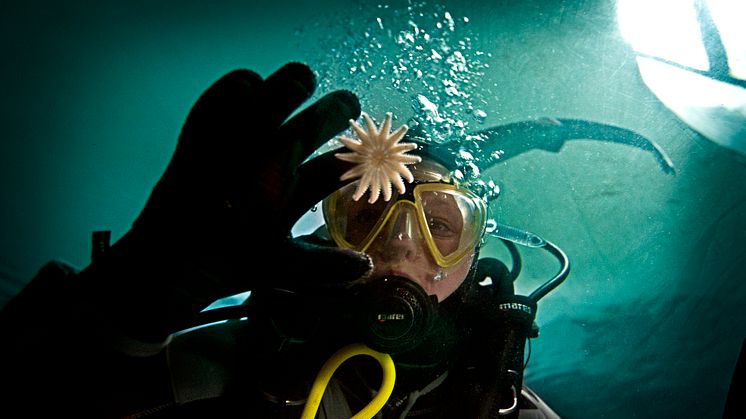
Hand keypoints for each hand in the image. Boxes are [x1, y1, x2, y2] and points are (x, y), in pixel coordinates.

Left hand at [81, 63, 370, 340]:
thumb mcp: (280, 267)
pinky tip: (253, 91)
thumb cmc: (226, 264)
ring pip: (276, 89)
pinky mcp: (202, 129)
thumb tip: (366, 266)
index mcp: (283, 188)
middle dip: (338, 108)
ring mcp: (231, 138)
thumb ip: (325, 266)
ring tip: (302, 87)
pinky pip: (231, 88)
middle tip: (346, 106)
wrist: (165, 260)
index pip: (335, 159)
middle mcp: (261, 155)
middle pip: (320, 120)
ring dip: (295, 88)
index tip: (373, 151)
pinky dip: (245, 85)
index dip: (361, 151)